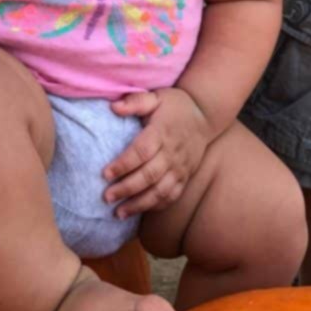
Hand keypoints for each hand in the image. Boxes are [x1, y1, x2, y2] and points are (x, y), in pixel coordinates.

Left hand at [102, 88, 210, 218]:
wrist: (205, 115)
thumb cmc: (175, 105)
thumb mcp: (156, 97)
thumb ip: (135, 102)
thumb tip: (113, 107)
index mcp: (161, 132)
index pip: (141, 152)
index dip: (123, 164)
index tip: (105, 174)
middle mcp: (171, 152)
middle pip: (149, 175)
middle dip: (126, 188)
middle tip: (106, 197)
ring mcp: (180, 167)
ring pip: (160, 191)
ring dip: (139, 204)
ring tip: (118, 213)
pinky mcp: (185, 176)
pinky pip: (172, 196)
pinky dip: (156, 206)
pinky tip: (139, 211)